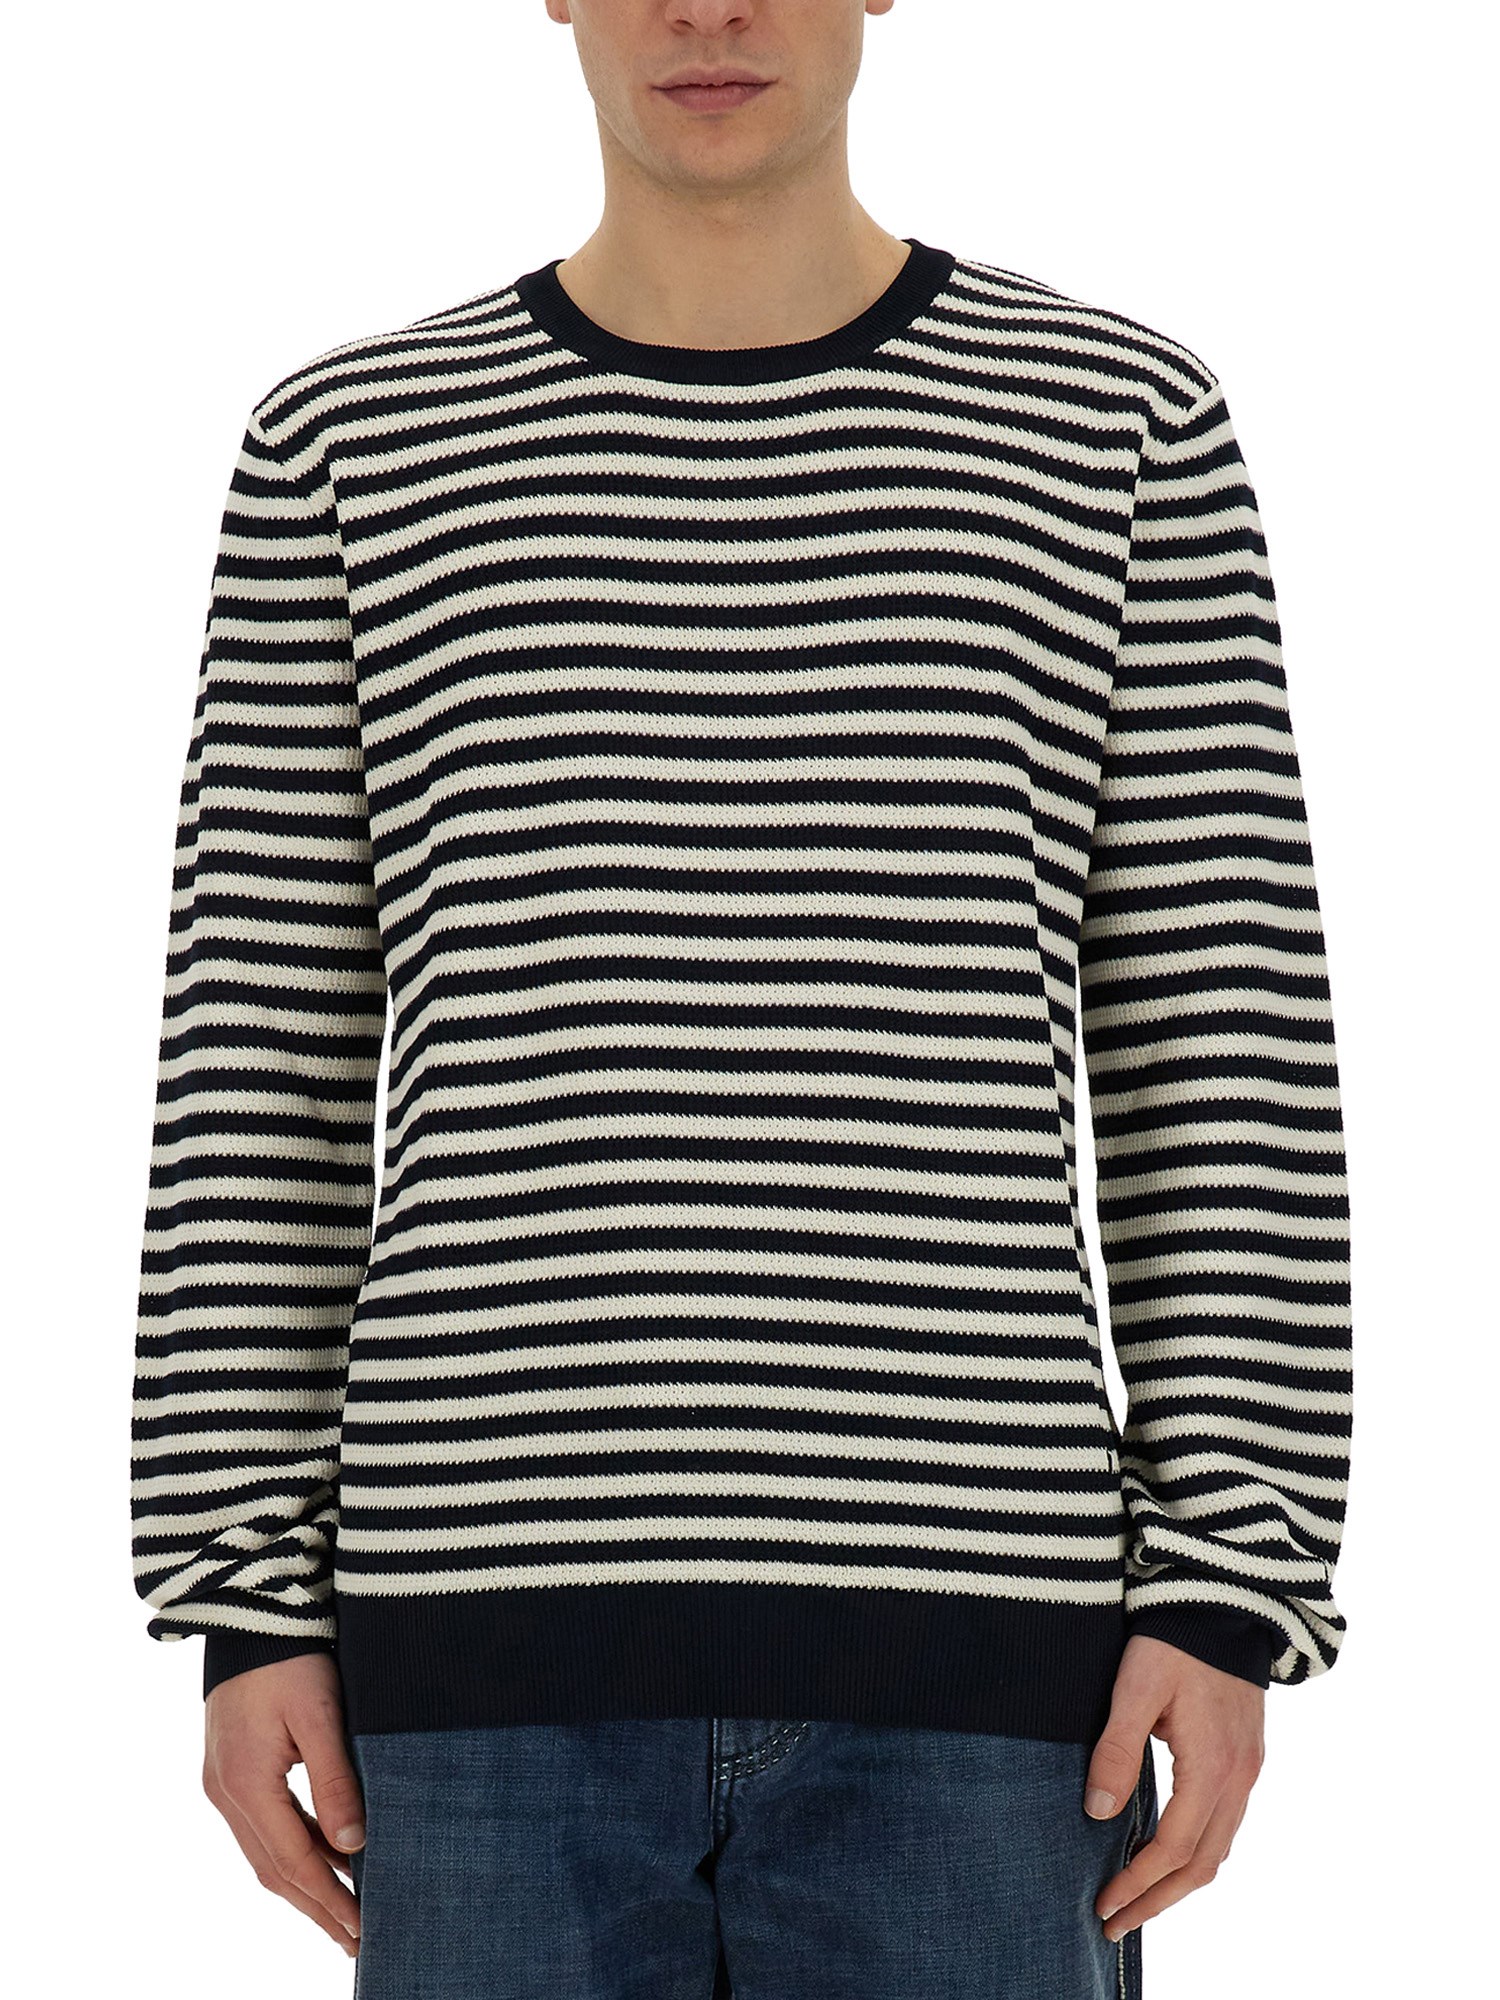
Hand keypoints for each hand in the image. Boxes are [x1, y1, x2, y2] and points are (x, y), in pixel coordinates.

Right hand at [202, 1651, 365, 1958]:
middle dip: (317, 1908)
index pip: (292, 1862)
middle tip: (357, 1941)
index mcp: (245, 1784)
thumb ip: (335, 1779)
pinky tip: (322, 1862)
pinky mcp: (230, 1770)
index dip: (328, 1900)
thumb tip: (354, 1843)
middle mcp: (225, 1793)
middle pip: (274, 1869)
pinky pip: (262, 1829)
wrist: (249, 1612)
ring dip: (305, 1885)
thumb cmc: (291, 1655)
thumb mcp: (320, 1714)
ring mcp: (222, 1783)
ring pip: (265, 1853)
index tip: (361, 1930)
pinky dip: (293, 1853)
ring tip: (344, 1915)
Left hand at [1083, 1633, 1264, 1942]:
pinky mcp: (1245, 1760)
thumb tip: (1097, 1812)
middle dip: (1157, 1901)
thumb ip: (1116, 1748)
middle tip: (1114, 1925)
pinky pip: (1224, 1827)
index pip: (1174, 1848)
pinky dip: (1195, 1856)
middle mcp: (1238, 1779)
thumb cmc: (1174, 1641)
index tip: (1103, 1905)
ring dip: (1177, 1884)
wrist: (1224, 1604)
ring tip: (1136, 1903)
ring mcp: (1247, 1772)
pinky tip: (1167, 1859)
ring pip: (1218, 1850)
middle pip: (1202, 1865)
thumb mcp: (1136, 1688)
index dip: (1138, 1883)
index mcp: (1212, 1766)